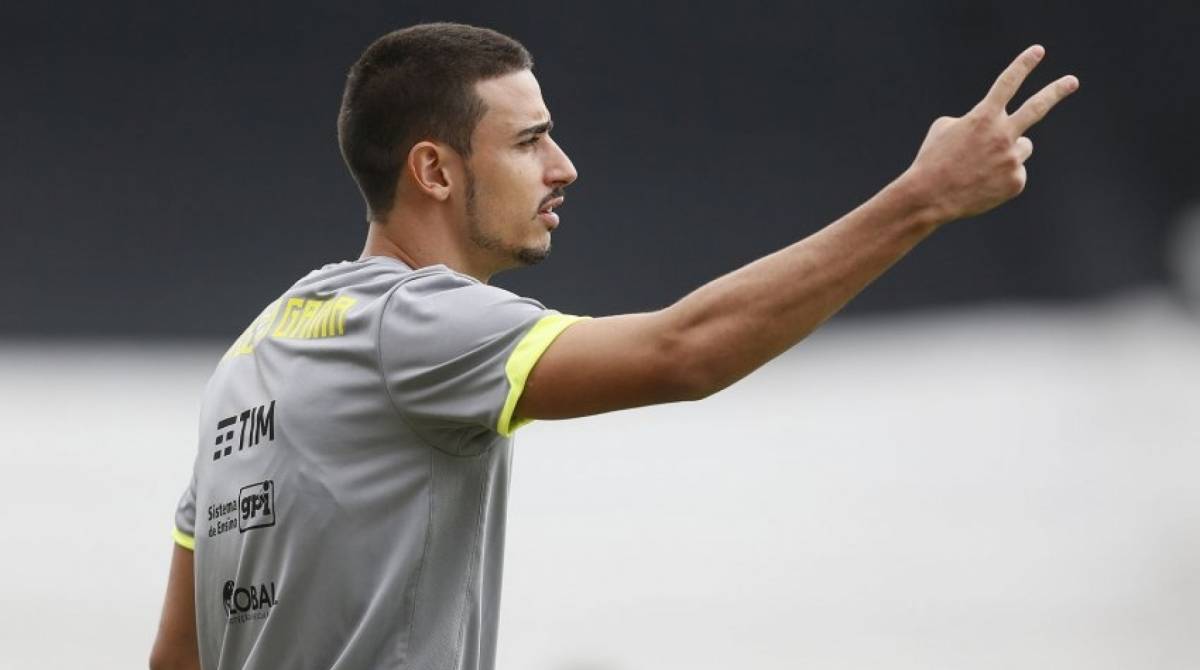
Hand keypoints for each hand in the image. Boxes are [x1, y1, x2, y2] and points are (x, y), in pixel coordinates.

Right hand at [905, 45, 1078, 223]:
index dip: (1023, 64)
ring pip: (1022, 147)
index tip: (1038, 51)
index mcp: (983, 117)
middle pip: (1037, 107)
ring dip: (1007, 151)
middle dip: (1057, 91)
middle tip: (1072, 81)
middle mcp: (1003, 134)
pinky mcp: (1016, 181)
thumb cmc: (932, 160)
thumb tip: (995, 128)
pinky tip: (982, 183)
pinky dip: (1001, 176)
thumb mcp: (944, 129)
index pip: (1008, 83)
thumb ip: (975, 121)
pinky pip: (1015, 171)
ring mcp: (1011, 159)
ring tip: (982, 166)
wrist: (929, 197)